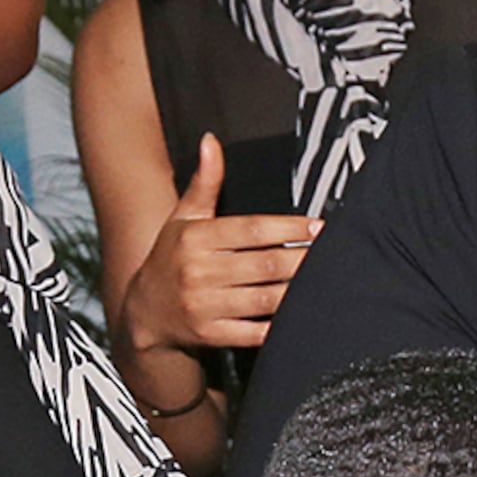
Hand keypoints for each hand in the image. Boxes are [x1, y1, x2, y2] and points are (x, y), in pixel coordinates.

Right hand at [119, 135, 317, 358]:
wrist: (144, 314)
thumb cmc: (171, 258)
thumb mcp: (183, 218)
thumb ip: (204, 182)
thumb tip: (211, 141)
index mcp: (195, 238)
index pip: (251, 230)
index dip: (288, 229)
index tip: (317, 227)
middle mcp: (198, 272)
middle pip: (263, 265)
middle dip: (301, 260)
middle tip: (331, 254)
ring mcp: (204, 307)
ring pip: (264, 299)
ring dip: (297, 291)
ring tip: (323, 281)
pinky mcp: (211, 336)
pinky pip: (254, 332)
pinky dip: (279, 325)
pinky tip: (300, 314)